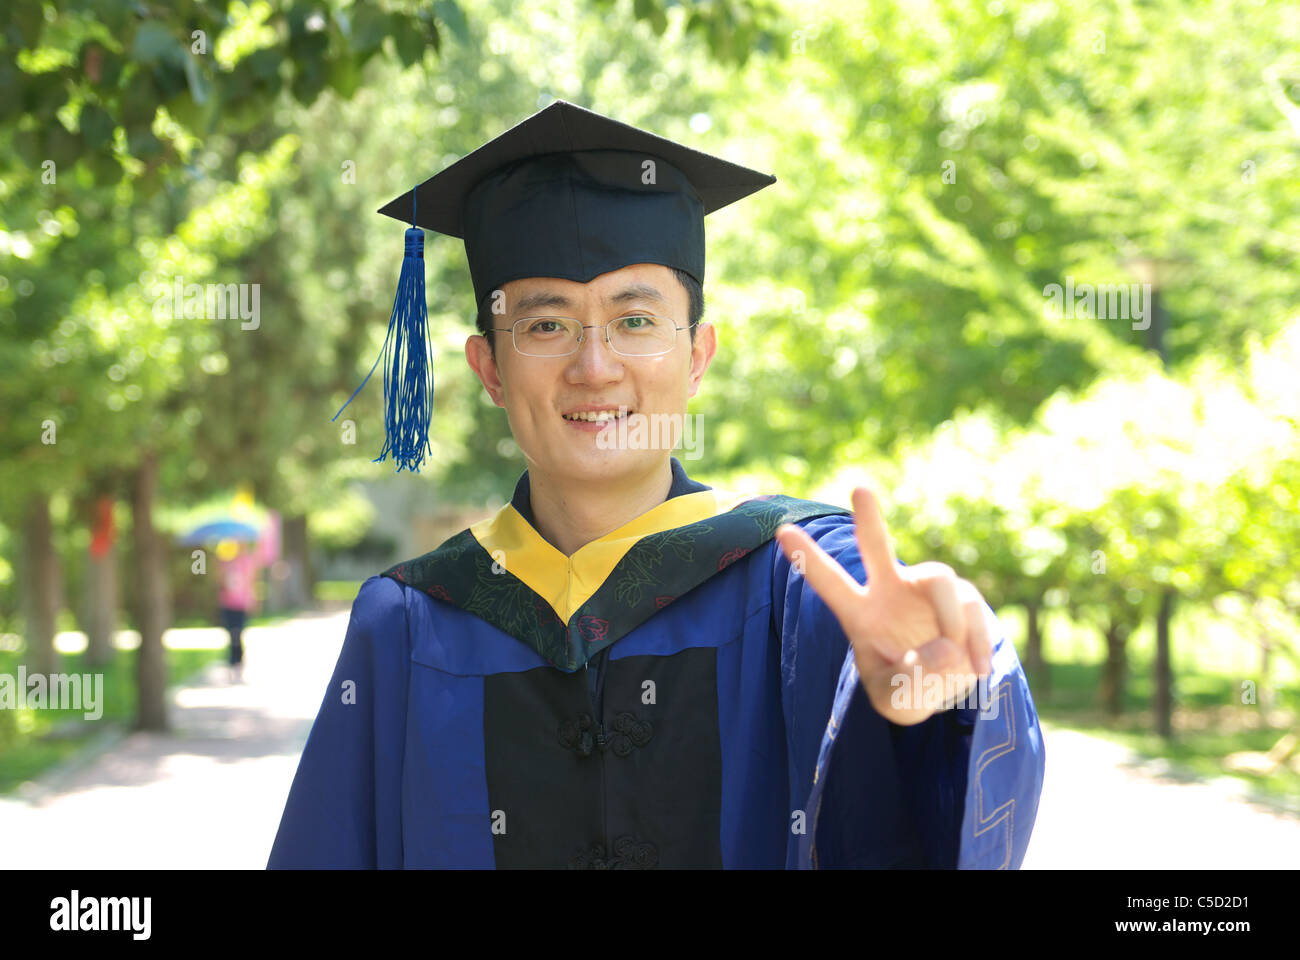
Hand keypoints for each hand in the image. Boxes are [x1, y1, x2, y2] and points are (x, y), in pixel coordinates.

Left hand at [775, 486, 993, 725]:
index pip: (830, 583)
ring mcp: (928, 591)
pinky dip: (978, 642)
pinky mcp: (964, 598)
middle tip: (859, 488)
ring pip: (942, 580)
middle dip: (870, 519)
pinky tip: (978, 669)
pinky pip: (973, 610)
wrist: (945, 691)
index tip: (781, 530)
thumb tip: (944, 647)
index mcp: (860, 613)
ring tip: (956, 663)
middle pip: (878, 547)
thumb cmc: (908, 691)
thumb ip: (911, 684)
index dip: (807, 558)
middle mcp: (892, 591)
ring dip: (953, 623)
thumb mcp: (897, 703)